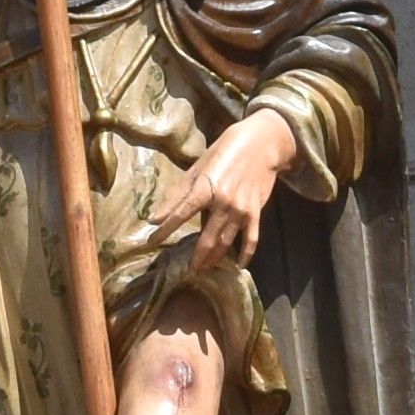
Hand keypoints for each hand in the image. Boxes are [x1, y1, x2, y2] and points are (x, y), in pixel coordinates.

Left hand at [148, 108, 297, 273]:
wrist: (262, 143)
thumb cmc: (225, 151)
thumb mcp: (198, 167)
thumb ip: (177, 193)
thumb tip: (155, 217)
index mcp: (205, 187)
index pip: (180, 214)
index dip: (165, 230)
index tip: (152, 242)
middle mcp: (223, 202)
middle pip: (206, 238)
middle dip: (196, 257)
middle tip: (189, 271)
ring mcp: (241, 210)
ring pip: (226, 242)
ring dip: (215, 258)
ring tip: (205, 268)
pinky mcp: (255, 212)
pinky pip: (251, 239)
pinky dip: (246, 254)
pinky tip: (239, 265)